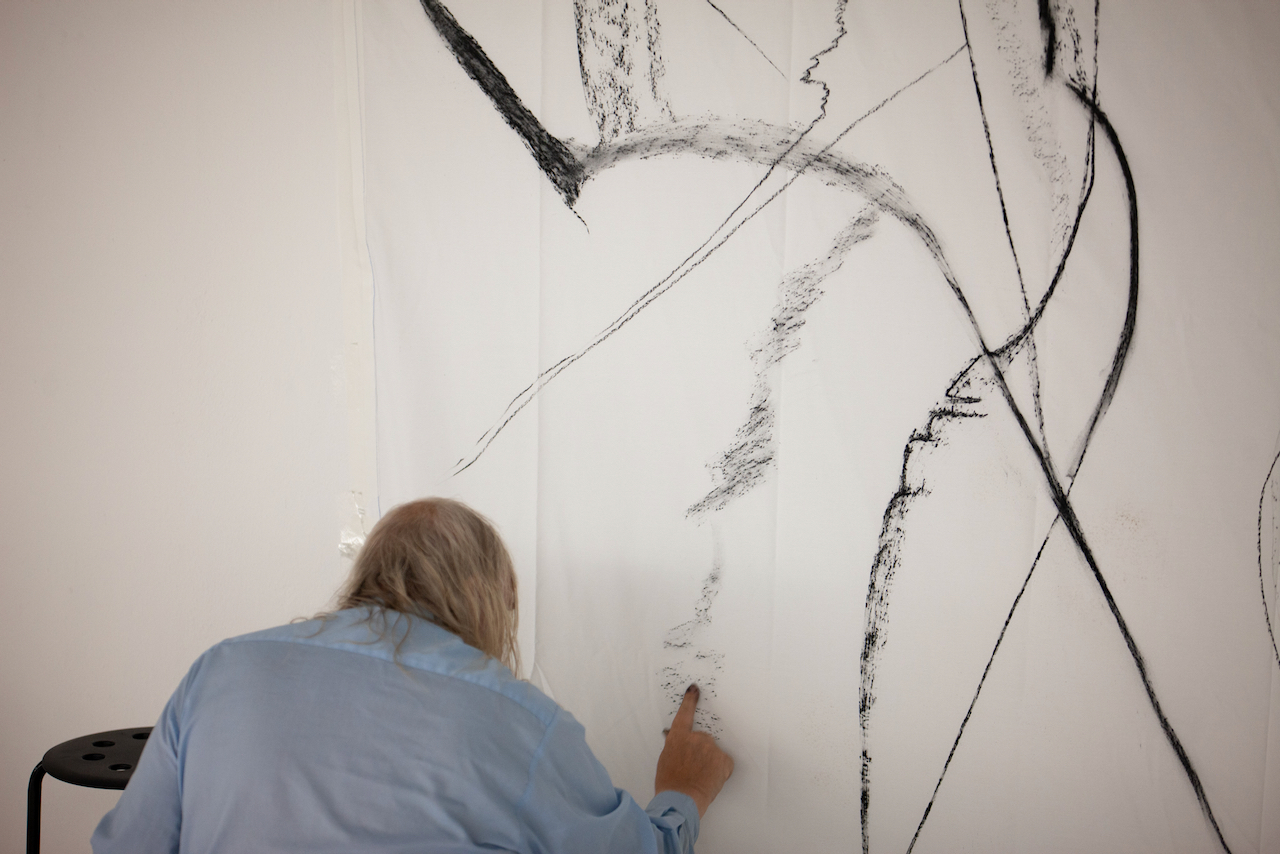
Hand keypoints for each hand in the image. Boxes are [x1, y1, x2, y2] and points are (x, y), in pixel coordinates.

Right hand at [654, 684, 733, 817]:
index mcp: (678, 736)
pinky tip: (710, 779)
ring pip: (713, 751)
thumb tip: (677, 739)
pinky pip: (724, 762)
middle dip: (700, 751)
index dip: (690, 700)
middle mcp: (696, 738)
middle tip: (692, 768)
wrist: (681, 800)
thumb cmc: (669, 783)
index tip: (694, 689)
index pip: (685, 713)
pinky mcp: (723, 759)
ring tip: (700, 776)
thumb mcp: (666, 759)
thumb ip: (675, 746)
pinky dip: (720, 770)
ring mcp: (711, 748)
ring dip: (709, 761)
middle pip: (702, 739)